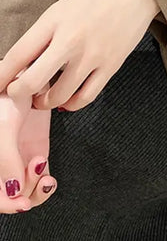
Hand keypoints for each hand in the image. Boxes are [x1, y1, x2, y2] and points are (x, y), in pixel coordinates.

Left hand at [0, 0, 159, 110]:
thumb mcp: (63, 6)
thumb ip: (44, 33)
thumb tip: (27, 61)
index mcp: (54, 21)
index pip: (16, 55)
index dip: (1, 76)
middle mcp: (71, 40)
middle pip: (32, 82)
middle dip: (18, 94)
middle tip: (18, 93)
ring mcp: (92, 55)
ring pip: (59, 95)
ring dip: (45, 102)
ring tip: (43, 99)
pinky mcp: (111, 65)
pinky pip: (86, 96)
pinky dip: (71, 104)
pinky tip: (67, 100)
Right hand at [0, 88, 56, 213]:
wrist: (25, 75)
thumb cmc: (4, 97)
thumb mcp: (2, 127)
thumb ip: (6, 159)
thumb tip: (14, 191)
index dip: (4, 204)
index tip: (21, 202)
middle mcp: (0, 162)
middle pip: (7, 196)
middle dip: (21, 198)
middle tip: (36, 186)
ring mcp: (16, 159)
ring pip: (23, 191)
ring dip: (34, 190)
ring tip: (44, 176)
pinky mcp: (35, 151)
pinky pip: (37, 177)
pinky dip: (43, 183)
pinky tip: (48, 177)